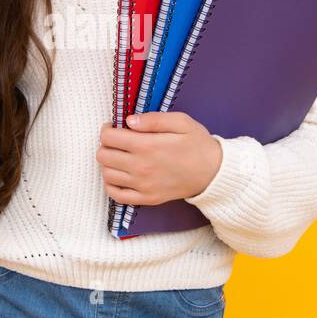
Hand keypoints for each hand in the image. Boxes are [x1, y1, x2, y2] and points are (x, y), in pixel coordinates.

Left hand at [96, 111, 223, 206]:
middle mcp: (141, 167)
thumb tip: (129, 121)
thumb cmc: (197, 144)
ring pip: (106, 174)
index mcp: (147, 146)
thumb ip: (153, 119)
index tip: (114, 127)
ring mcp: (142, 185)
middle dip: (106, 144)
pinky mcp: (147, 198)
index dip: (107, 129)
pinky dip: (111, 184)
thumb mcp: (181, 121)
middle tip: (118, 141)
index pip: (108, 137)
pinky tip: (119, 175)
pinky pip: (116, 195)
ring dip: (108, 163)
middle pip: (103, 155)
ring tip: (120, 156)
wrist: (213, 173)